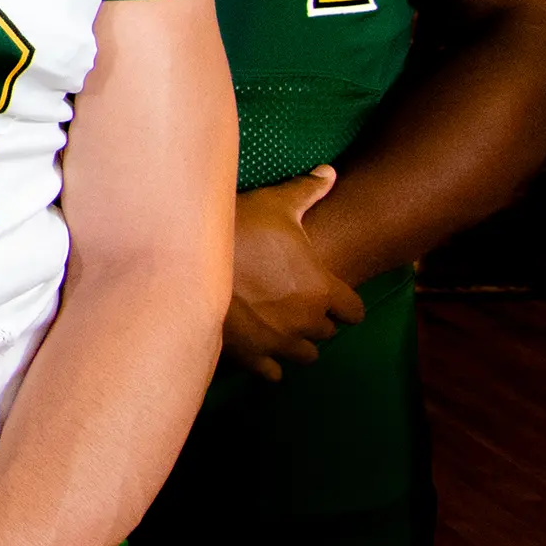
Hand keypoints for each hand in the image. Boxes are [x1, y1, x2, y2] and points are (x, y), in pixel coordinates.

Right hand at [224, 168, 368, 380]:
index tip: (330, 293)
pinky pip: (273, 373)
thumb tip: (330, 172)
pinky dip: (270, 363)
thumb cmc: (239, 229)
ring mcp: (278, 341)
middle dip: (318, 319)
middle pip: (328, 332)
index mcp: (321, 289)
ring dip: (298, 342)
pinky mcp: (250, 356)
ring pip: (305, 355)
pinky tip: (259, 345)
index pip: (354, 311)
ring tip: (280, 325)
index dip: (344, 302)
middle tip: (297, 302)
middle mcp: (306, 320)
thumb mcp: (276, 204)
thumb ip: (307, 191)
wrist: (190, 260)